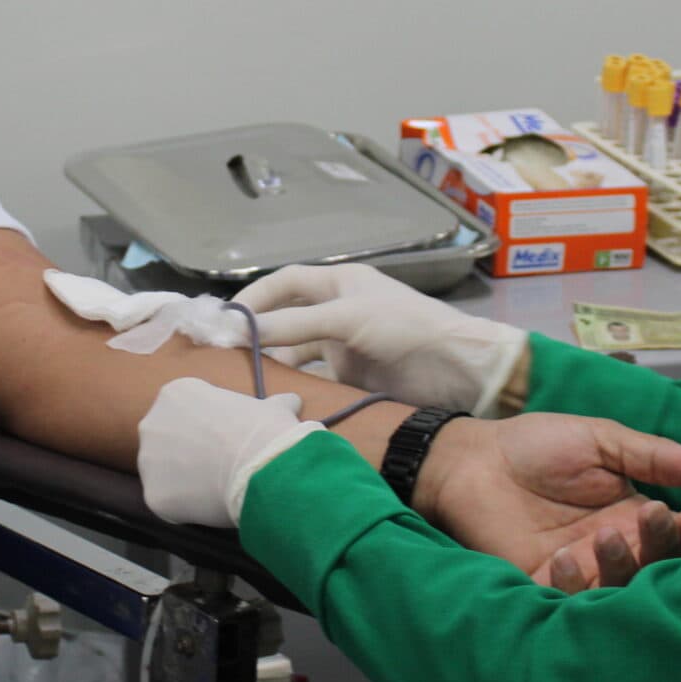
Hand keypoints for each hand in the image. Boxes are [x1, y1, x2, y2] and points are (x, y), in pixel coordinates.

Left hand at [137, 379, 322, 526]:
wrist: (261, 467)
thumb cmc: (266, 430)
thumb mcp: (273, 409)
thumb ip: (273, 404)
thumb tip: (291, 400)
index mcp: (176, 394)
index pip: (185, 410)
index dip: (207, 427)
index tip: (227, 439)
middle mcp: (152, 422)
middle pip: (167, 440)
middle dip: (186, 451)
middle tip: (217, 465)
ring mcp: (148, 461)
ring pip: (163, 472)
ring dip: (182, 480)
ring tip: (214, 488)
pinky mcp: (152, 495)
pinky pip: (167, 502)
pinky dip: (183, 507)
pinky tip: (208, 506)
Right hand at [235, 264, 527, 415]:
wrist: (458, 370)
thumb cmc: (406, 328)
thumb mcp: (347, 319)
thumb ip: (294, 325)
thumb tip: (239, 332)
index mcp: (341, 284)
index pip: (285, 282)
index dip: (254, 297)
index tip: (223, 321)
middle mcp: (338, 311)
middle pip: (286, 318)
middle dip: (256, 333)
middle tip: (222, 355)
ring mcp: (345, 346)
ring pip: (297, 352)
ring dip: (272, 363)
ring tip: (240, 382)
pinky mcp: (353, 378)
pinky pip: (314, 378)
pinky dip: (294, 386)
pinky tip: (273, 399)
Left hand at [415, 413, 680, 589]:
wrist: (473, 460)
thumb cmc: (537, 446)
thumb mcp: (602, 441)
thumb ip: (655, 456)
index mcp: (634, 516)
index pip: (679, 536)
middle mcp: (615, 548)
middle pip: (658, 567)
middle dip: (662, 548)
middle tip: (650, 518)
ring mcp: (581, 570)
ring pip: (620, 589)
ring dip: (622, 566)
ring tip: (606, 535)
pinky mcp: (543, 585)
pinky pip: (570, 601)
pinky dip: (572, 585)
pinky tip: (562, 556)